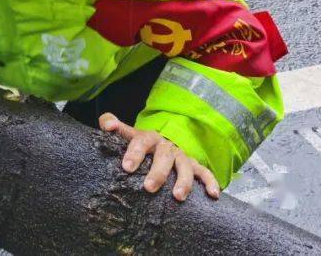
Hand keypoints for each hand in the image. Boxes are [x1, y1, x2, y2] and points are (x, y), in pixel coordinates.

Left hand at [98, 113, 220, 200]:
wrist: (162, 141)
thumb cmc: (141, 143)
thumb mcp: (128, 133)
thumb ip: (113, 124)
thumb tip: (107, 123)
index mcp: (148, 137)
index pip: (140, 142)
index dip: (134, 153)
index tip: (126, 167)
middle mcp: (166, 146)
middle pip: (163, 157)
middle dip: (157, 172)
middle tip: (148, 187)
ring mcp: (181, 156)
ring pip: (184, 167)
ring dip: (183, 181)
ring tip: (177, 196)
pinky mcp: (194, 166)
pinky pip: (204, 172)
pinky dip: (211, 182)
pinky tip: (213, 195)